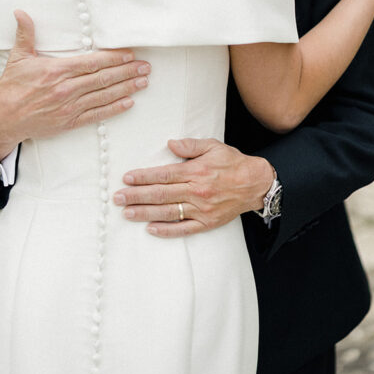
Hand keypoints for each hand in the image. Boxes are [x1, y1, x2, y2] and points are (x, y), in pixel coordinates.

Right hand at [0, 10, 150, 160]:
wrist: (2, 118)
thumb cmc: (11, 87)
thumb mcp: (18, 57)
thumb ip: (26, 34)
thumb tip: (21, 12)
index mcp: (57, 71)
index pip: (91, 63)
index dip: (113, 58)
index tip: (130, 54)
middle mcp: (66, 89)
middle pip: (103, 79)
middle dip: (127, 72)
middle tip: (145, 66)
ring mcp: (69, 107)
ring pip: (103, 96)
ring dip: (126, 88)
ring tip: (143, 81)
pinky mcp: (69, 122)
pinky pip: (96, 115)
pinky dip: (113, 109)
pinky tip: (128, 102)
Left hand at [113, 138, 274, 237]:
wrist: (256, 184)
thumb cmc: (232, 162)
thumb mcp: (213, 145)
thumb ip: (190, 145)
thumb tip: (170, 143)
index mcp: (196, 172)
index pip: (163, 175)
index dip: (143, 177)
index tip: (126, 178)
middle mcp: (196, 192)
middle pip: (160, 195)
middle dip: (136, 196)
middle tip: (117, 198)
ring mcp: (201, 210)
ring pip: (168, 212)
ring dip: (145, 213)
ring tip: (127, 213)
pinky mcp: (207, 223)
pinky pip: (184, 229)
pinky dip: (166, 230)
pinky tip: (150, 229)